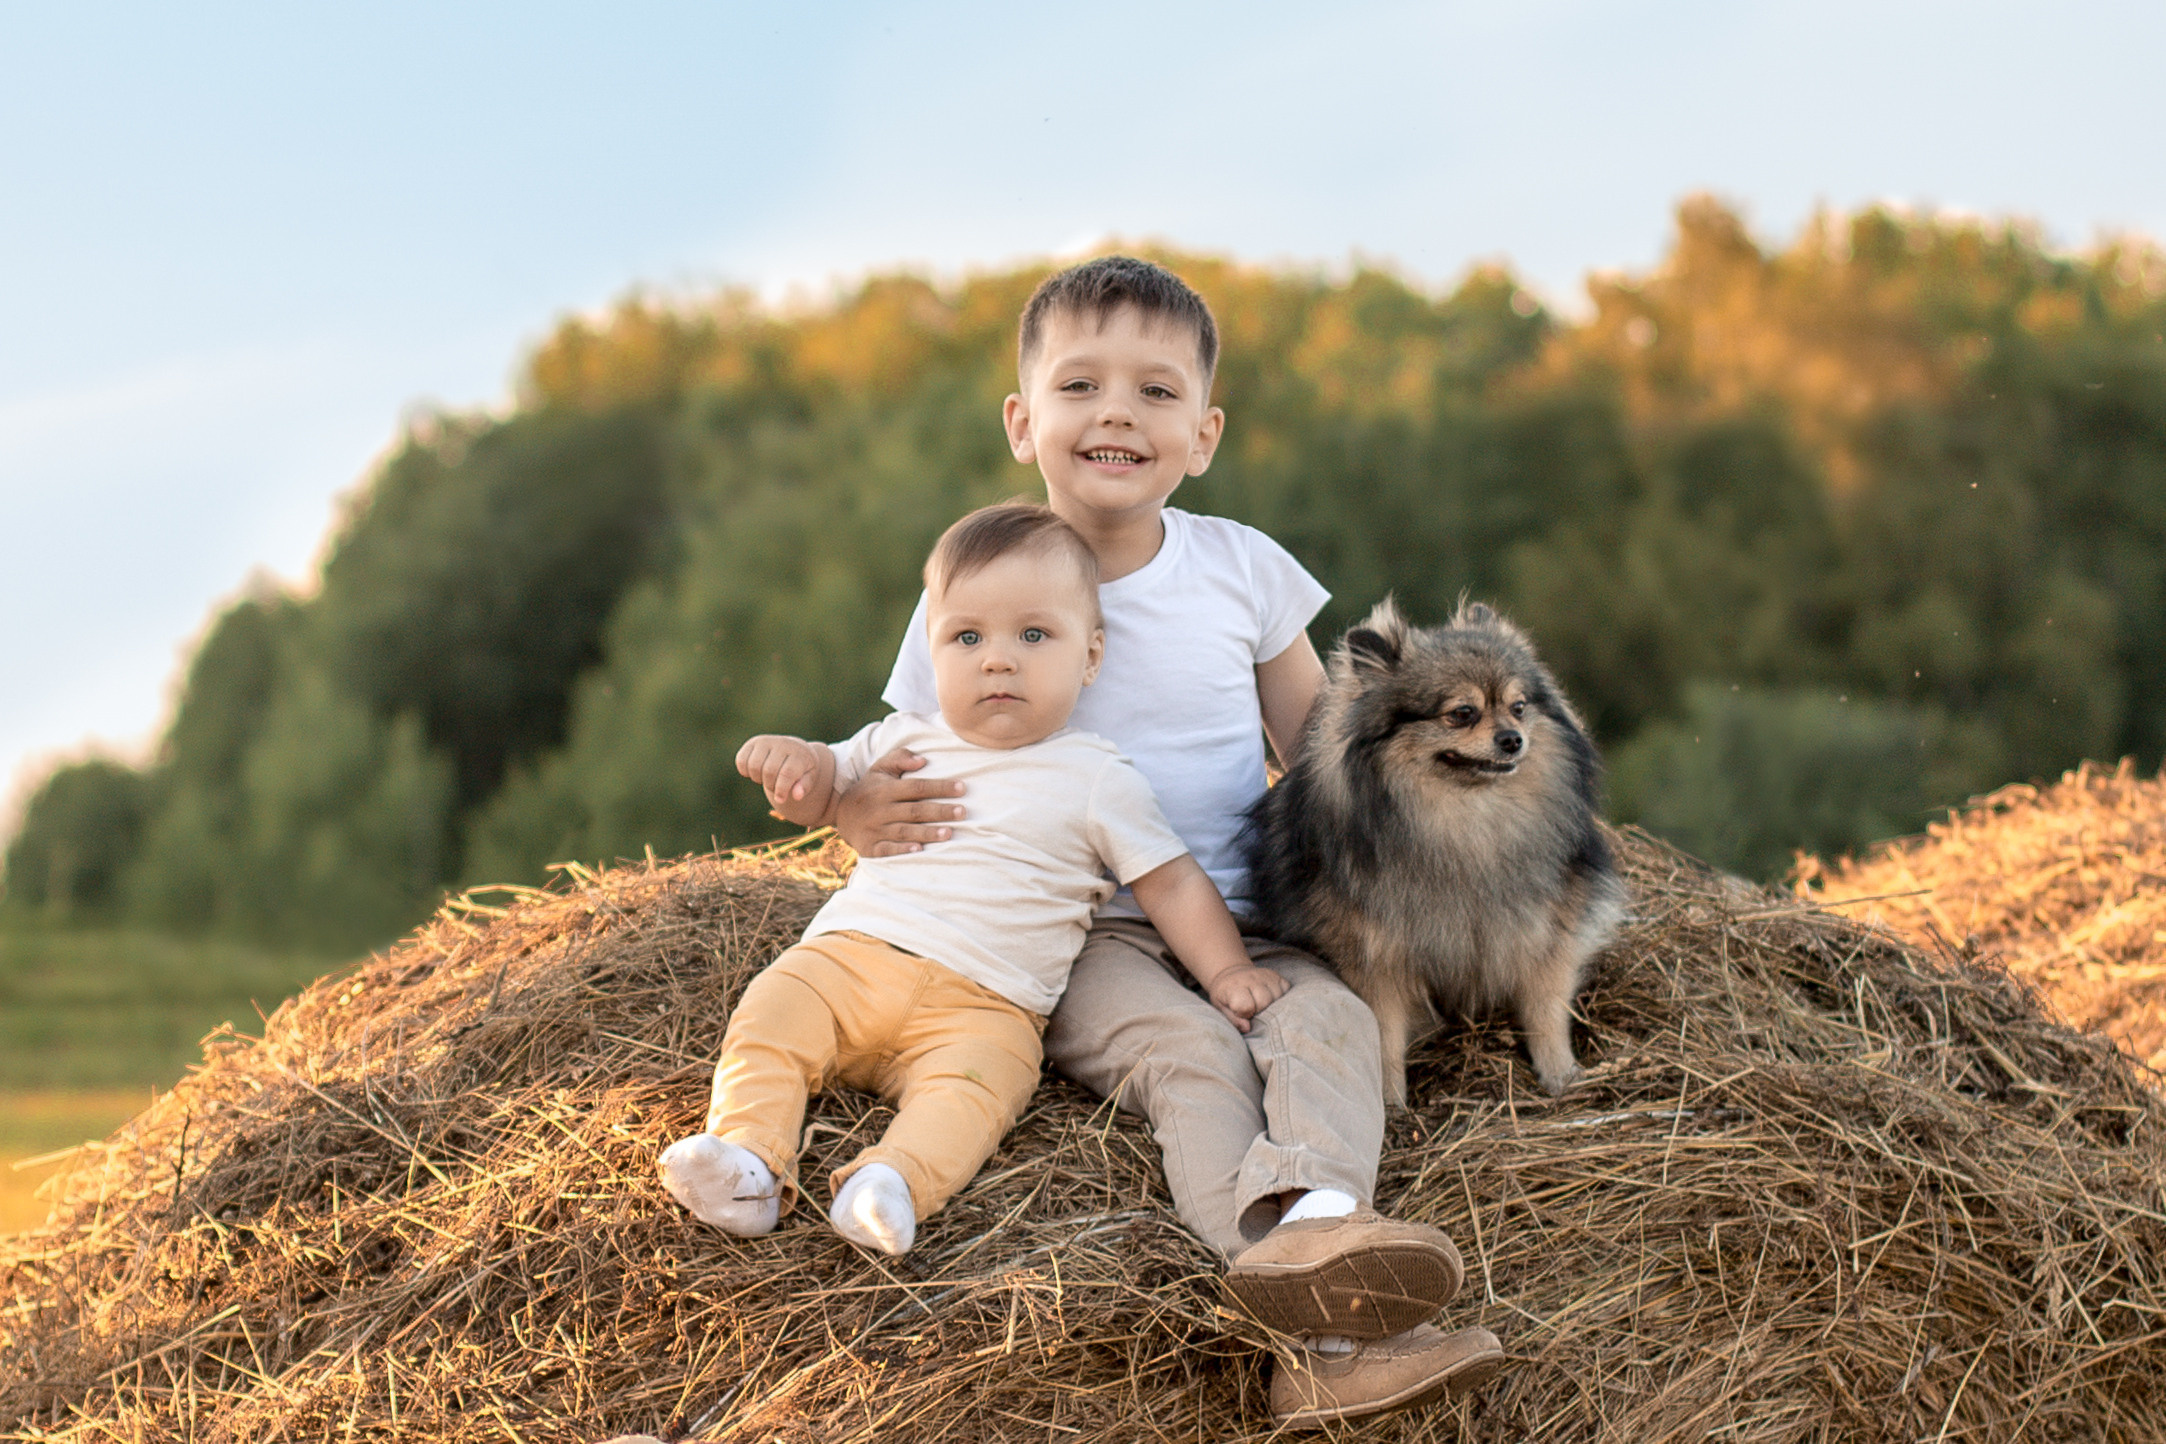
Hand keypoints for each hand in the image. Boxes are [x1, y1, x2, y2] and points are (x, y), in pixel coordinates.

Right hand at [735, 735, 825, 810]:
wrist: (796, 750)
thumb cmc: (803, 769)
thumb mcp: (809, 778)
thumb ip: (803, 787)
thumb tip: (796, 795)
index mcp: (799, 753)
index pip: (786, 773)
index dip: (781, 790)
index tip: (780, 800)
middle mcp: (783, 743)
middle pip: (768, 771)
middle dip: (771, 785)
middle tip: (775, 786)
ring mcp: (767, 741)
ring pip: (753, 766)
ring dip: (758, 778)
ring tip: (767, 777)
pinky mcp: (753, 742)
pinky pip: (741, 760)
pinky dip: (745, 771)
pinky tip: (756, 771)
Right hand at [833, 747, 965, 857]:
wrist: (840, 813)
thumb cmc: (870, 788)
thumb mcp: (880, 768)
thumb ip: (900, 759)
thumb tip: (923, 760)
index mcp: (885, 789)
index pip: (917, 787)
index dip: (940, 787)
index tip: (962, 788)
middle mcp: (880, 809)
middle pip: (914, 810)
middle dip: (939, 811)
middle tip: (962, 812)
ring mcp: (874, 829)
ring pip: (904, 831)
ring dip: (927, 833)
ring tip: (949, 833)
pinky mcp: (870, 847)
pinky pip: (887, 849)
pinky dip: (902, 850)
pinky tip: (919, 849)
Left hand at [1206, 963, 1289, 1032]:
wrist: (1231, 975)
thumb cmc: (1225, 996)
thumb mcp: (1221, 1008)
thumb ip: (1233, 1019)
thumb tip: (1248, 1028)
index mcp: (1234, 987)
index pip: (1246, 1006)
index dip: (1245, 1014)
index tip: (1241, 1013)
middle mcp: (1251, 978)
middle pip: (1265, 1001)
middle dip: (1260, 1011)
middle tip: (1253, 1010)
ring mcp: (1265, 975)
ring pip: (1278, 996)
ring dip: (1272, 1005)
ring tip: (1261, 1005)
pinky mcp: (1277, 976)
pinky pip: (1286, 990)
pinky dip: (1281, 997)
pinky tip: (1271, 999)